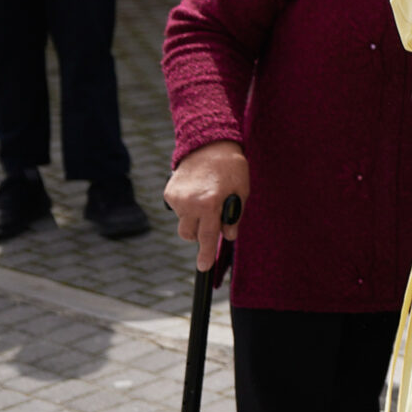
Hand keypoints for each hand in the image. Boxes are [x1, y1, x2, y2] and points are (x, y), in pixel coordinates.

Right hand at [162, 140, 247, 272]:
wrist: (209, 144)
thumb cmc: (231, 168)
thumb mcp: (242, 191)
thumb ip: (235, 215)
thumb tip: (229, 235)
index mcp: (210, 204)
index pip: (207, 237)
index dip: (206, 254)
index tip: (203, 267)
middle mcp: (190, 203)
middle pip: (189, 235)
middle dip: (199, 234)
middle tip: (211, 221)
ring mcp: (177, 199)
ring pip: (183, 223)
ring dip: (193, 219)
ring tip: (206, 199)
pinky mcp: (169, 193)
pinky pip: (177, 210)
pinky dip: (186, 207)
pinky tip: (197, 192)